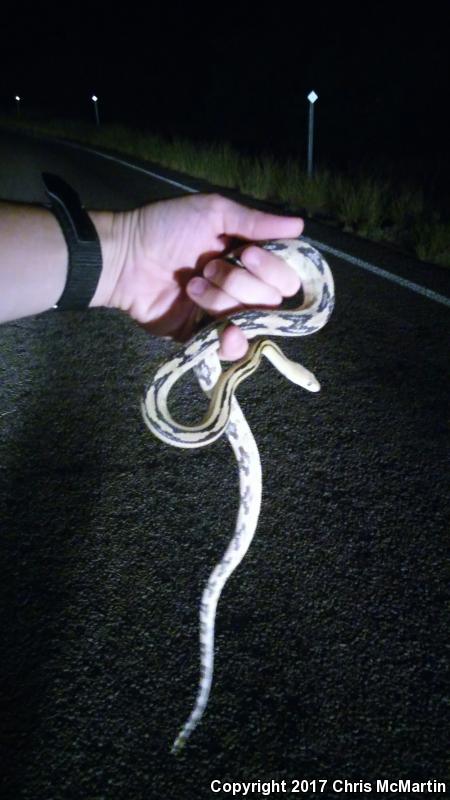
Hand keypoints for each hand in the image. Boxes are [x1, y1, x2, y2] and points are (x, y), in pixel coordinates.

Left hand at [108, 193, 303, 359]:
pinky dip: (232, 341)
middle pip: (272, 299)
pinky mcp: (202, 336)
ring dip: (223, 299)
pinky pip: (232, 348)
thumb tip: (300, 225)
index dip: (273, 268)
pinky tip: (223, 330)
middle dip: (242, 282)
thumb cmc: (165, 227)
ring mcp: (223, 313)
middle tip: (209, 266)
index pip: (285, 275)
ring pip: (251, 320)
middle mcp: (242, 287)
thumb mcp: (213, 212)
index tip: (246, 253)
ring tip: (192, 284)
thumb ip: (255, 222)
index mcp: (248, 258)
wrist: (123, 257)